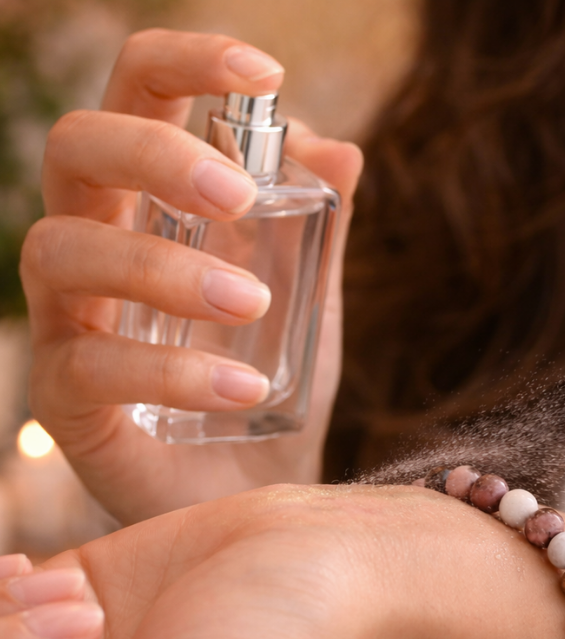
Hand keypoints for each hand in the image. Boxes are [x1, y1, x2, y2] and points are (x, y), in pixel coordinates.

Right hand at [21, 30, 363, 523]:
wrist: (256, 490)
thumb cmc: (268, 383)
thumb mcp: (309, 299)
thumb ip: (318, 228)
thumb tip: (341, 146)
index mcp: (148, 205)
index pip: (135, 96)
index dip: (185, 61)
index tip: (266, 71)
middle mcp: (94, 245)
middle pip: (75, 148)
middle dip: (154, 154)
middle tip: (239, 197)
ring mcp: (68, 321)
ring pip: (63, 250)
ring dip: (164, 267)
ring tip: (251, 303)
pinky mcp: (63, 400)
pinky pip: (90, 365)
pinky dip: (174, 369)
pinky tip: (246, 386)